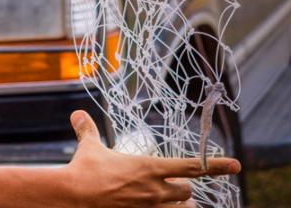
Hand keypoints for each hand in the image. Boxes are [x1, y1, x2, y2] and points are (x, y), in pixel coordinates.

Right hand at [63, 110, 239, 207]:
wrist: (74, 196)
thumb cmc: (83, 171)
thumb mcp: (89, 148)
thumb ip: (87, 130)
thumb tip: (77, 113)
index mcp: (148, 167)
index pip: (191, 165)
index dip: (217, 165)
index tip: (236, 165)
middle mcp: (155, 189)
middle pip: (188, 191)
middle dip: (182, 188)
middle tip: (169, 185)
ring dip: (178, 206)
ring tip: (168, 201)